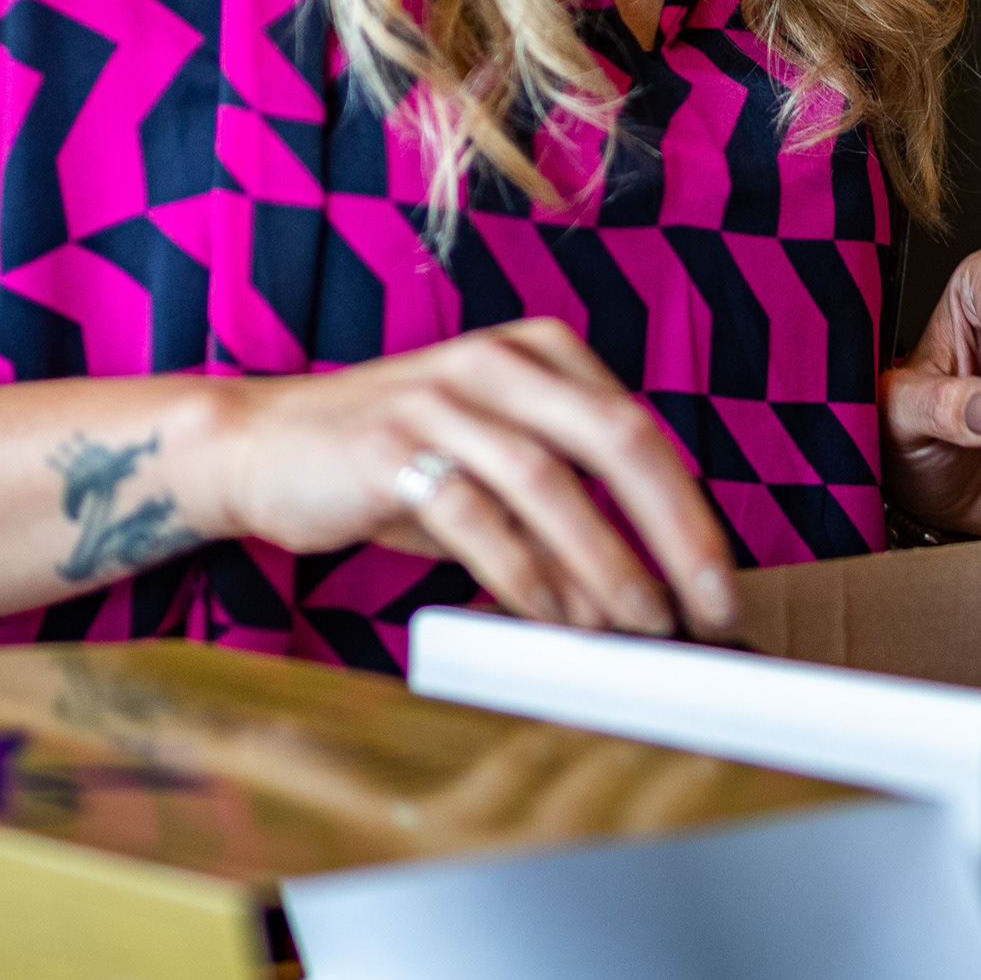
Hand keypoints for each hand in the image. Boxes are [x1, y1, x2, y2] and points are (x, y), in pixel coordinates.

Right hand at [191, 318, 740, 638]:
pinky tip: (551, 620)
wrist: (261, 445)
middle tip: (706, 607)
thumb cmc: (393, 462)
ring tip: (634, 626)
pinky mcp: (388, 447)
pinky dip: (524, 576)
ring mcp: (440, 399)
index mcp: (541, 353)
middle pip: (616, 440)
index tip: (719, 587)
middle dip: (673, 532)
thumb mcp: (491, 467)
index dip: (690, 514)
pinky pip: (476, 516)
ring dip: (603, 564)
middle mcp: (499, 362)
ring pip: (549, 480)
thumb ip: (565, 510)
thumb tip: (648, 591)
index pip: (641, 433)